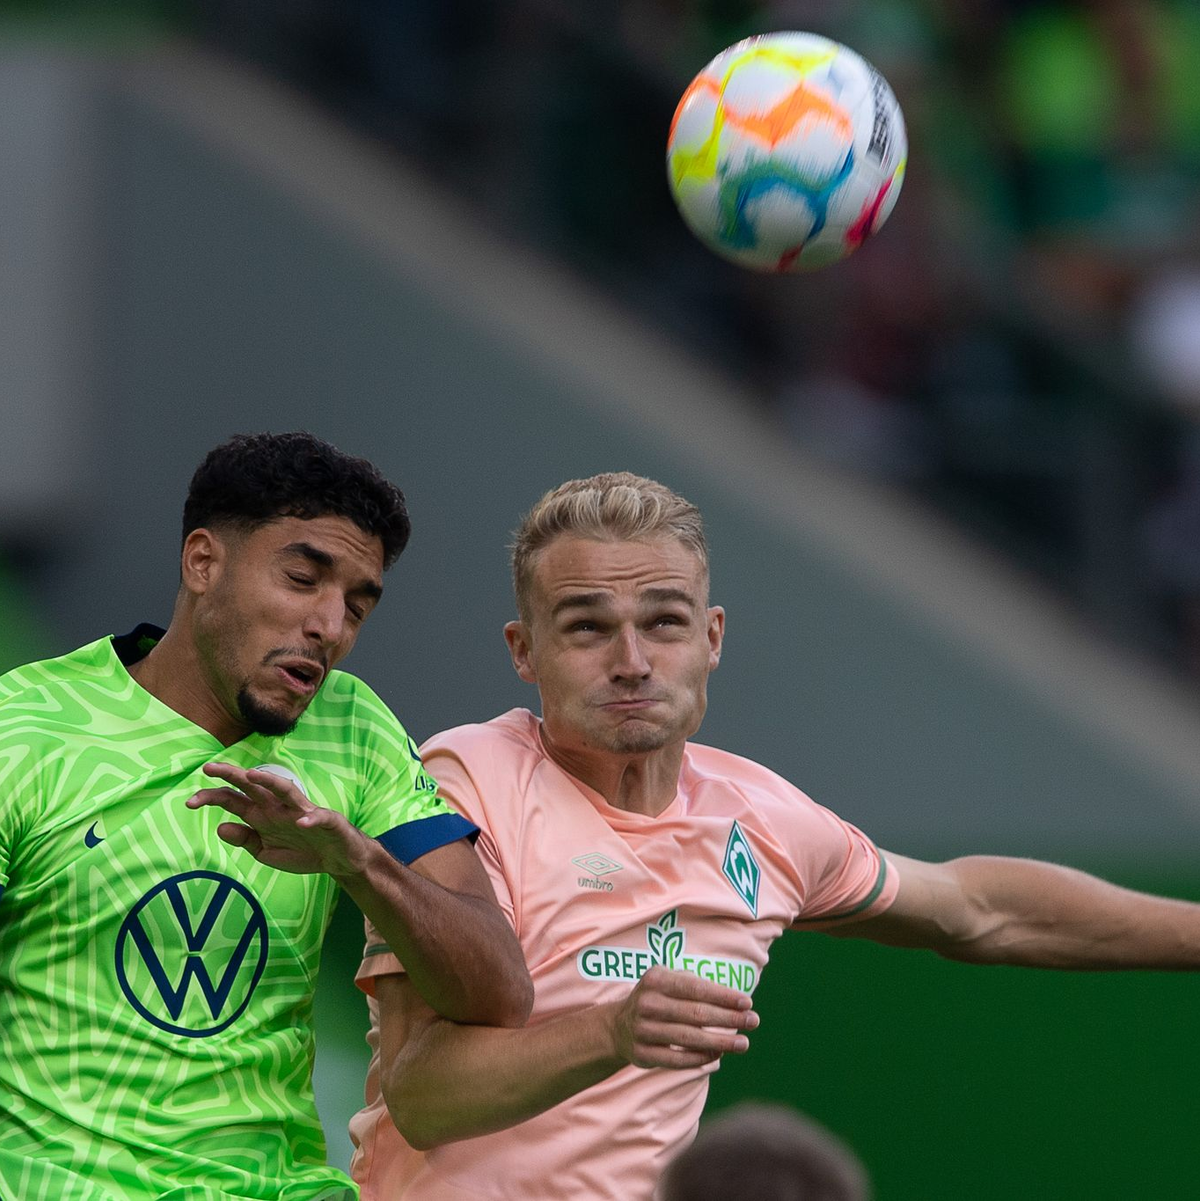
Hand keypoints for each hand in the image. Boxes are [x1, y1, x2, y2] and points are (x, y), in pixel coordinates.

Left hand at [186, 762, 370, 877]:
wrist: (338, 858)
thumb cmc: (302, 850)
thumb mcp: (265, 851)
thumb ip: (245, 839)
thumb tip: (220, 827)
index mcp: (263, 815)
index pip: (234, 800)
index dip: (212, 798)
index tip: (189, 802)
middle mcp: (279, 808)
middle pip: (254, 787)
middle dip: (232, 776)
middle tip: (208, 768)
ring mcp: (302, 812)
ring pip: (285, 791)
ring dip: (270, 782)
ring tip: (253, 776)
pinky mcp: (326, 821)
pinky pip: (317, 817)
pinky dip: (310, 818)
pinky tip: (302, 822)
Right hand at [611, 966, 757, 1069]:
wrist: (619, 1026)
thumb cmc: (659, 999)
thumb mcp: (670, 982)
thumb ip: (698, 987)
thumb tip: (736, 1003)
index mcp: (656, 979)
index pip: (696, 988)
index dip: (723, 996)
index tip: (747, 1002)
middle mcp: (647, 1003)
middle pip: (696, 1014)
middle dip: (728, 1018)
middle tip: (753, 1022)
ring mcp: (642, 1030)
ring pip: (689, 1038)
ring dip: (720, 1042)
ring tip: (743, 1044)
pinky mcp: (641, 1054)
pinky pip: (677, 1060)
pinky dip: (700, 1058)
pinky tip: (718, 1056)